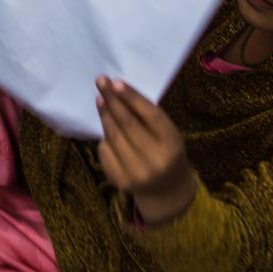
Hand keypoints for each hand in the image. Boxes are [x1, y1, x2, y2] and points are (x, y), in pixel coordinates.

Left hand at [95, 77, 197, 224]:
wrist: (166, 189)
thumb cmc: (165, 151)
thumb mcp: (167, 133)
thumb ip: (148, 116)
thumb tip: (118, 90)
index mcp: (172, 145)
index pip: (150, 116)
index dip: (132, 98)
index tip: (116, 82)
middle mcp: (155, 161)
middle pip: (128, 124)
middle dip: (113, 100)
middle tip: (101, 81)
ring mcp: (136, 173)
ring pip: (114, 136)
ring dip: (105, 115)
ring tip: (100, 99)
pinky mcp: (120, 181)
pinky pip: (105, 151)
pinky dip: (104, 137)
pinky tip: (107, 128)